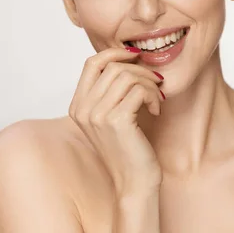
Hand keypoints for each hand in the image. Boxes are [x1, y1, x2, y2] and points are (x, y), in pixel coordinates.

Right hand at [69, 47, 164, 196]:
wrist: (134, 181)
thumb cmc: (128, 146)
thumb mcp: (112, 114)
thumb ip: (111, 89)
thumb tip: (129, 56)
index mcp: (77, 105)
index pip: (92, 63)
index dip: (115, 53)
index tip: (136, 57)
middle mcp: (82, 109)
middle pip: (114, 67)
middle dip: (140, 71)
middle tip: (155, 83)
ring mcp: (97, 115)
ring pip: (128, 76)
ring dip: (149, 84)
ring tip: (156, 99)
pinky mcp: (116, 120)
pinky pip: (140, 90)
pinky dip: (153, 96)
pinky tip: (155, 111)